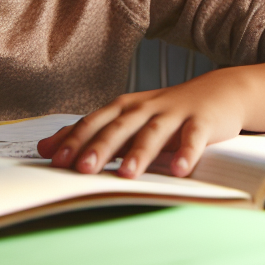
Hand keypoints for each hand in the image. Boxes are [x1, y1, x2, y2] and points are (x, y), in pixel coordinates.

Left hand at [37, 70, 250, 178]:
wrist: (220, 91)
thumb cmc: (167, 110)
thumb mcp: (127, 118)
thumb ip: (88, 132)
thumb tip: (44, 148)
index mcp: (125, 107)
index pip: (94, 123)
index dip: (75, 141)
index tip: (55, 161)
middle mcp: (146, 108)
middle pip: (120, 127)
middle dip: (100, 148)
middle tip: (83, 169)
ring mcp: (175, 113)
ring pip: (153, 132)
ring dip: (139, 152)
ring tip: (127, 174)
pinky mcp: (203, 121)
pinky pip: (194, 138)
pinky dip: (187, 153)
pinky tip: (180, 170)